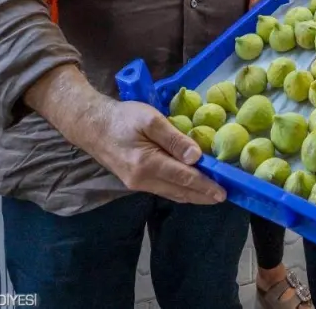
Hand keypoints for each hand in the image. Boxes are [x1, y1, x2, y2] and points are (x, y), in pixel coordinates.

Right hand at [78, 97, 226, 205]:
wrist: (91, 125)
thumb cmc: (123, 118)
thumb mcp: (151, 120)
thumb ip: (175, 139)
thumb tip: (197, 157)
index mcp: (147, 164)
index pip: (184, 178)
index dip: (206, 186)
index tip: (223, 192)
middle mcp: (142, 180)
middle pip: (179, 191)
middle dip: (202, 195)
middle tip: (224, 196)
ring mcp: (137, 183)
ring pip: (171, 193)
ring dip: (192, 195)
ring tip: (211, 195)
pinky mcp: (134, 182)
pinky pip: (163, 190)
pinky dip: (179, 191)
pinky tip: (189, 188)